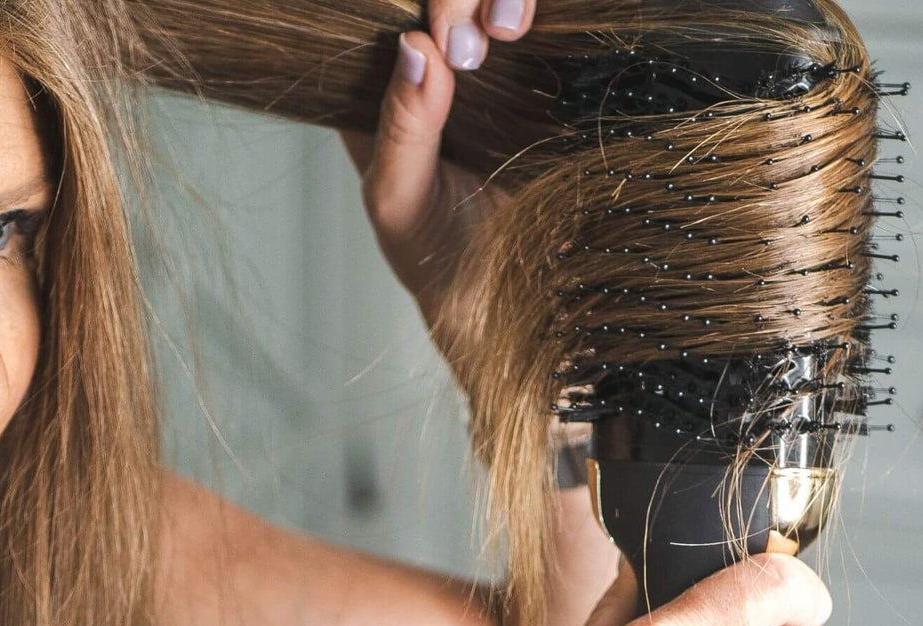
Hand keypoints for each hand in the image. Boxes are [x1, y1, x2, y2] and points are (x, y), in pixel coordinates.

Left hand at [337, 1, 535, 352]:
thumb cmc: (438, 260)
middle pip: (440, 2)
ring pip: (491, 2)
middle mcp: (432, 72)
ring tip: (507, 30)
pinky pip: (544, 24)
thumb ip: (399, 130)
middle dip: (455, 0)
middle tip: (469, 45)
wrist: (508, 299)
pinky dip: (540, 14)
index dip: (405, 8)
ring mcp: (490, 71)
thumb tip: (414, 49)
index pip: (379, 20)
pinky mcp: (541, 75)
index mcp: (379, 99)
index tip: (430, 36)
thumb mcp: (401, 201)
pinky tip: (529, 31)